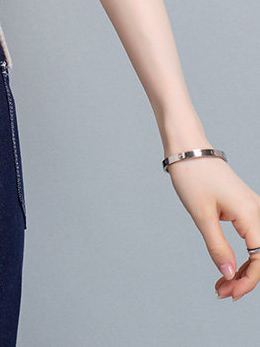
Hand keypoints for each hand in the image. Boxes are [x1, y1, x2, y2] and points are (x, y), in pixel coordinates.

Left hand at [165, 153, 259, 299]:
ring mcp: (253, 208)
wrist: (188, 148)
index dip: (248, 281)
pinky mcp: (245, 207)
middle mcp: (257, 211)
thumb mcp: (202, 216)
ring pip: (258, 248)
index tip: (229, 293)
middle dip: (245, 279)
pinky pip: (251, 237)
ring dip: (244, 269)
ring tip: (222, 284)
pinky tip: (228, 266)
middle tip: (222, 292)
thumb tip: (230, 275)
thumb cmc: (193, 176)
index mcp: (250, 214)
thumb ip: (218, 248)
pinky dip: (242, 255)